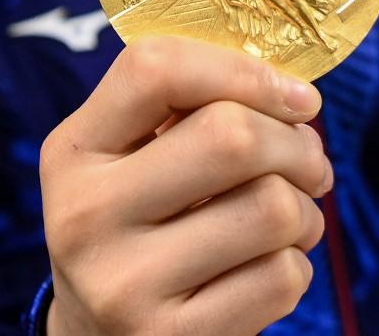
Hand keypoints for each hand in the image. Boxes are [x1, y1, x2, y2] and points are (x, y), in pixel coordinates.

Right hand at [40, 37, 330, 334]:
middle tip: (306, 159)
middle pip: (231, 136)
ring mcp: (123, 281)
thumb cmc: (130, 224)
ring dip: (304, 210)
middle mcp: (85, 212)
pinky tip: (261, 266)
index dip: (240, 69)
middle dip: (295, 143)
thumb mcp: (120, 160)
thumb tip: (283, 90)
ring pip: (273, 208)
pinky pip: (282, 276)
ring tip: (284, 219)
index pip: (154, 69)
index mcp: (72, 151)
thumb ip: (176, 112)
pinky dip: (294, 264)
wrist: (93, 334)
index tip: (290, 96)